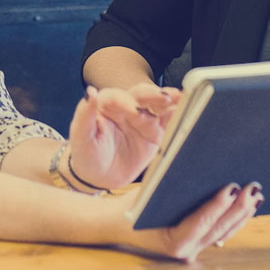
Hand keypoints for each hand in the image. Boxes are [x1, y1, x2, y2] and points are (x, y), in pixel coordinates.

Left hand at [67, 84, 181, 189]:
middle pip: (142, 95)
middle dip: (153, 95)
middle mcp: (127, 107)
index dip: (126, 101)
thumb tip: (90, 92)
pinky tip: (189, 110)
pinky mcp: (156, 132)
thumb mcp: (81, 137)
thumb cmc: (87, 154)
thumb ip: (85, 115)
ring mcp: (143, 118)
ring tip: (181, 98)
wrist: (99, 176)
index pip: (117, 97)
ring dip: (170, 101)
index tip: (133, 110)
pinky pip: (169, 121)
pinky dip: (179, 115)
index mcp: (107, 104)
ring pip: (158, 105)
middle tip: (165, 98)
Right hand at [121, 182, 262, 261]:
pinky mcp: (198, 244)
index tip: (232, 187)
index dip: (217, 205)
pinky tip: (248, 206)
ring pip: (224, 233)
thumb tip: (199, 166)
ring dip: (242, 214)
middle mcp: (185, 252)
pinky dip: (235, 219)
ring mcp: (194, 251)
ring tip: (256, 194)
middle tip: (253, 188)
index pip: (200, 223)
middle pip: (218, 229)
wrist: (118, 225)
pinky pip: (221, 233)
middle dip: (238, 208)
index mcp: (172, 243)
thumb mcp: (147, 194)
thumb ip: (171, 186)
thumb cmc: (132, 206)